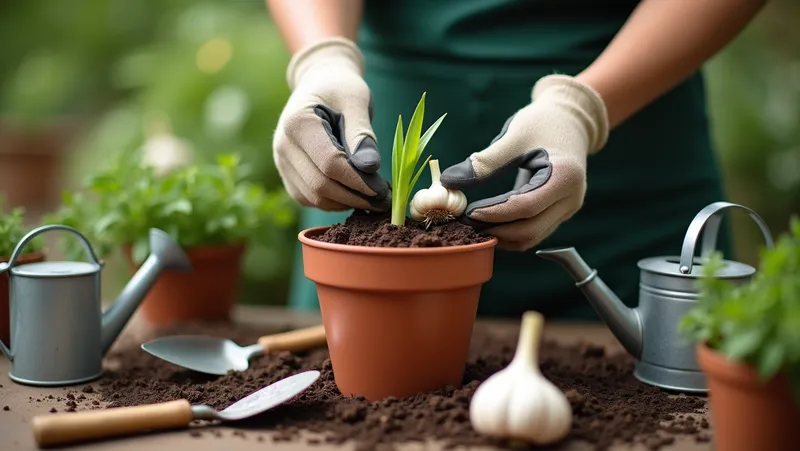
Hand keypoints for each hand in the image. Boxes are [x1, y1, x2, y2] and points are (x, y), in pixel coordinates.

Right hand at [273, 37, 390, 211]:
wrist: (320, 84)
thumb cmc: (341, 89)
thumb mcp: (356, 102)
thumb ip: (362, 134)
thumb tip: (371, 167)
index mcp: (298, 123)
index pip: (330, 164)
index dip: (358, 181)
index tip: (383, 189)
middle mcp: (283, 145)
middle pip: (320, 186)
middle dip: (355, 196)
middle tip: (384, 199)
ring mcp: (282, 162)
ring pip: (314, 198)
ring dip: (346, 202)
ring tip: (373, 197)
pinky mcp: (287, 174)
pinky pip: (310, 199)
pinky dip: (334, 202)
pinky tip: (354, 193)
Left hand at [440, 75, 609, 250]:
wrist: (571, 122)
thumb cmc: (542, 123)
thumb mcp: (514, 136)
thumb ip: (485, 161)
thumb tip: (449, 181)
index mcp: (564, 176)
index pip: (525, 207)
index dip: (494, 213)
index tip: (468, 213)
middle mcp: (571, 199)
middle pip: (529, 230)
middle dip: (495, 229)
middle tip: (465, 222)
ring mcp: (567, 209)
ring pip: (531, 237)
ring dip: (501, 235)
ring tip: (473, 224)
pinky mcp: (560, 213)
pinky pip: (533, 231)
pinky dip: (510, 232)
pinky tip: (488, 222)